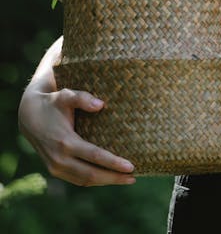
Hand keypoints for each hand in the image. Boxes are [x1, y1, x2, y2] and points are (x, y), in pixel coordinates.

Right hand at [18, 84, 135, 185]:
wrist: (29, 116)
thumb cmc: (53, 102)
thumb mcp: (66, 95)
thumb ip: (82, 98)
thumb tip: (101, 104)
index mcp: (65, 142)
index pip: (94, 156)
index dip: (113, 163)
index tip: (131, 166)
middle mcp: (60, 159)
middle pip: (91, 174)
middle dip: (113, 177)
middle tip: (134, 177)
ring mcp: (56, 167)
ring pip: (84, 180)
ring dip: (106, 182)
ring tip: (126, 179)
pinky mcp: (55, 170)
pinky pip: (77, 180)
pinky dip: (94, 181)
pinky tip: (108, 177)